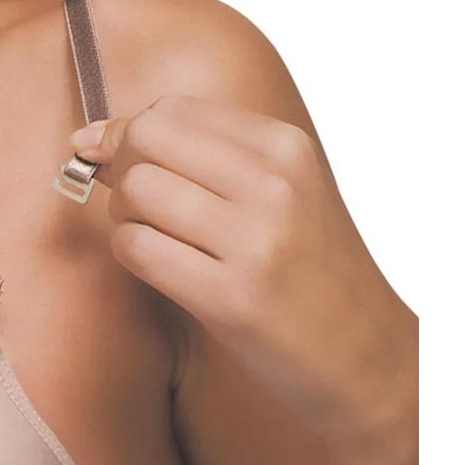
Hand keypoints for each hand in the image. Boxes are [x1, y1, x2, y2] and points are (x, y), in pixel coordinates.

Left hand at [71, 96, 416, 443]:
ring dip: (125, 217)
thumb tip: (99, 138)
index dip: (127, 135)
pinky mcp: (231, 299)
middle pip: (145, 140)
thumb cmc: (313, 275)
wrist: (365, 353)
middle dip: (121, 171)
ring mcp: (254, 241)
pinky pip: (138, 250)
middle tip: (137, 207)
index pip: (171, 110)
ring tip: (154, 239)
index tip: (114, 160)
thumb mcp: (286, 195)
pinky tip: (160, 268)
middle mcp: (273, 184)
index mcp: (285, 148)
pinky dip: (132, 255)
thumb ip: (208, 161)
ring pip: (136, 191)